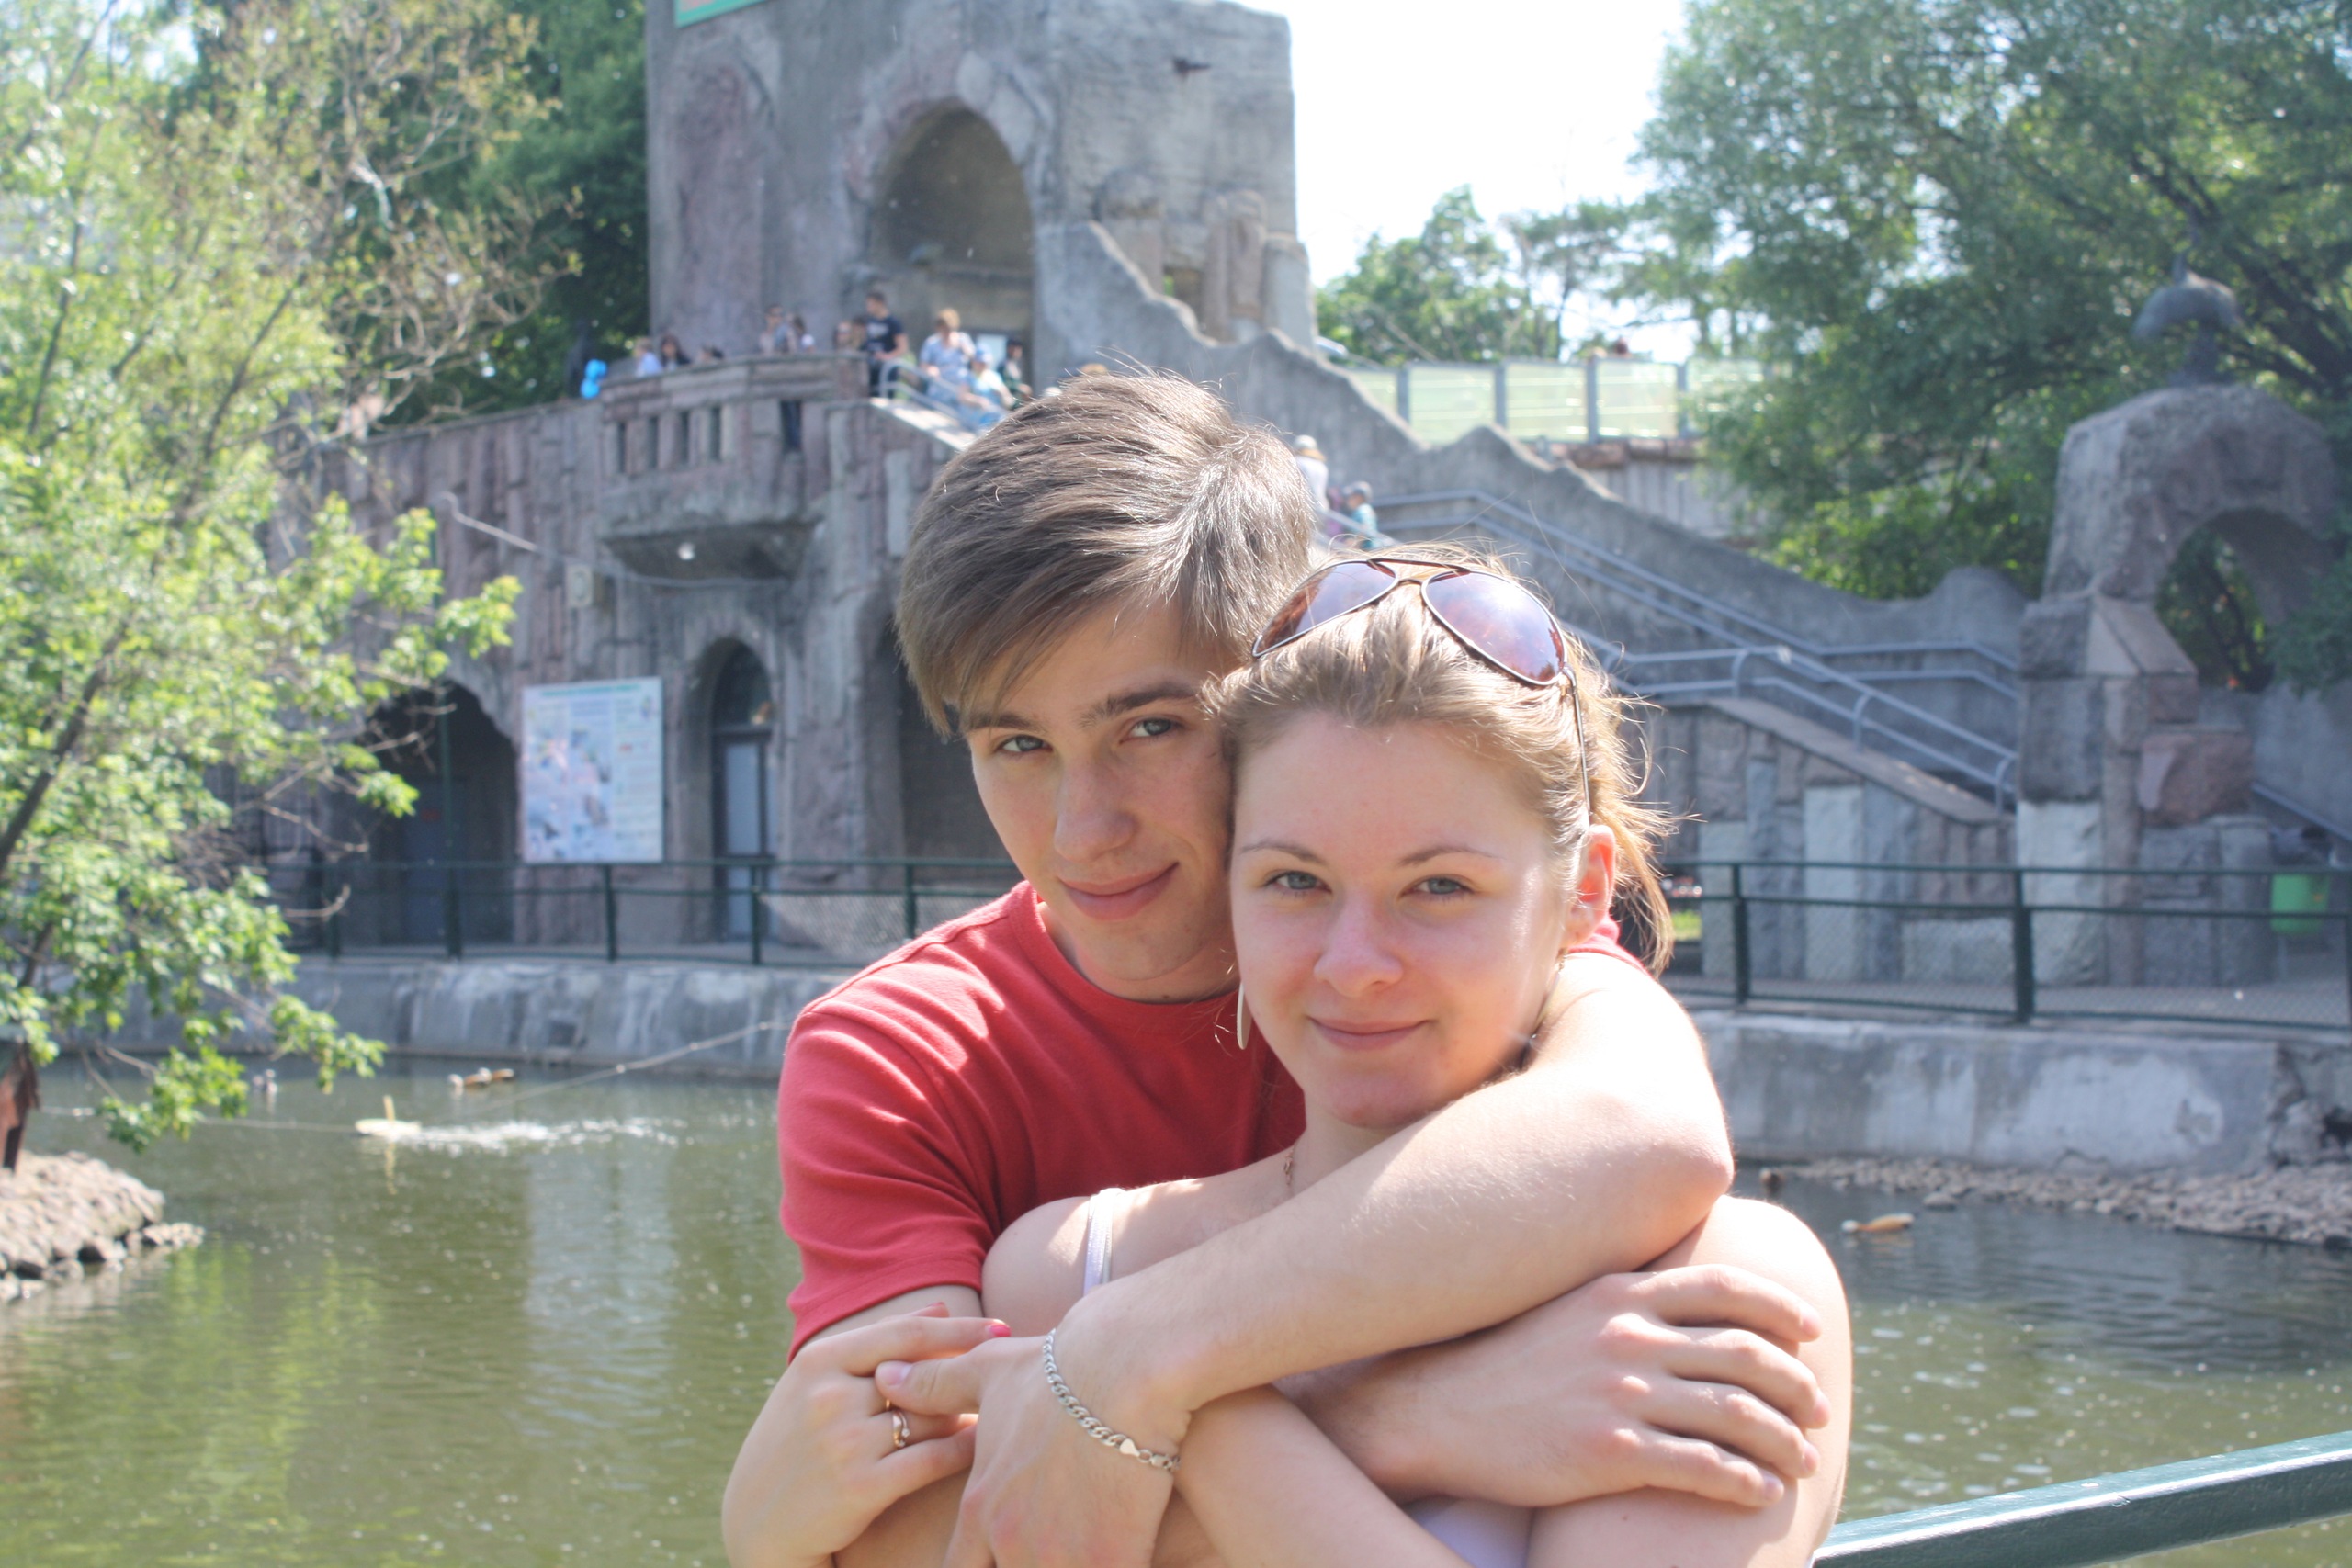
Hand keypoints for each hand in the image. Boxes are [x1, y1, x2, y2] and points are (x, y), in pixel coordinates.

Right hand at [722, 1304, 1001, 1567]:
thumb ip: (878, 1343)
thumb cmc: (798, 1441)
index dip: (959, 1329)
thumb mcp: (819, 1382)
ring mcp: (843, 1441)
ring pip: (931, 1416)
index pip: (904, 1333)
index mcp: (818, 1361)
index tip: (1000, 1327)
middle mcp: (828, 1396)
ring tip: (996, 1410)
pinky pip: (933, 1458)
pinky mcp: (860, 1487)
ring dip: (966, 1413)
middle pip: (924, 1376)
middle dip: (970, 1375)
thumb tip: (941, 1306)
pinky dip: (964, 1449)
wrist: (758, 1520)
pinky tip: (984, 1444)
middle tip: (1014, 1369)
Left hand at [878, 1315, 1178, 1567]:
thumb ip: (935, 1387)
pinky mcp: (1108, 1559)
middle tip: (1042, 1550)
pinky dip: (1110, 1567)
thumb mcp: (987, 1372)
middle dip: (1019, 1567)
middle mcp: (1010, 1540)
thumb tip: (887, 1378)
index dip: (979, 1566)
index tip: (997, 1553)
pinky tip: (1121, 1553)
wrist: (1123, 1370)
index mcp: (980, 1508)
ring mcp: (1058, 1555)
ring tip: (1077, 1552)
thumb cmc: (1056, 1368)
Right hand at [1330, 1265, 1829, 1510]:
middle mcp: (1628, 1335)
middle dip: (1797, 1384)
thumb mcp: (1568, 1307)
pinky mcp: (1610, 1451)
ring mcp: (1620, 1392)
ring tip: (1801, 1460)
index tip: (1810, 1330)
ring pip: (1738, 1414)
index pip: (1728, 1288)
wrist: (1437, 1412)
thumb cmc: (1507, 1363)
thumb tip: (1686, 1298)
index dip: (1782, 1307)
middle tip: (1818, 1410)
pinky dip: (1746, 1481)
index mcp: (1621, 1292)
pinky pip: (1704, 1467)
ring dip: (1784, 1440)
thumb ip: (1626, 1298)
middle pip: (1748, 1353)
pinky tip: (1759, 1492)